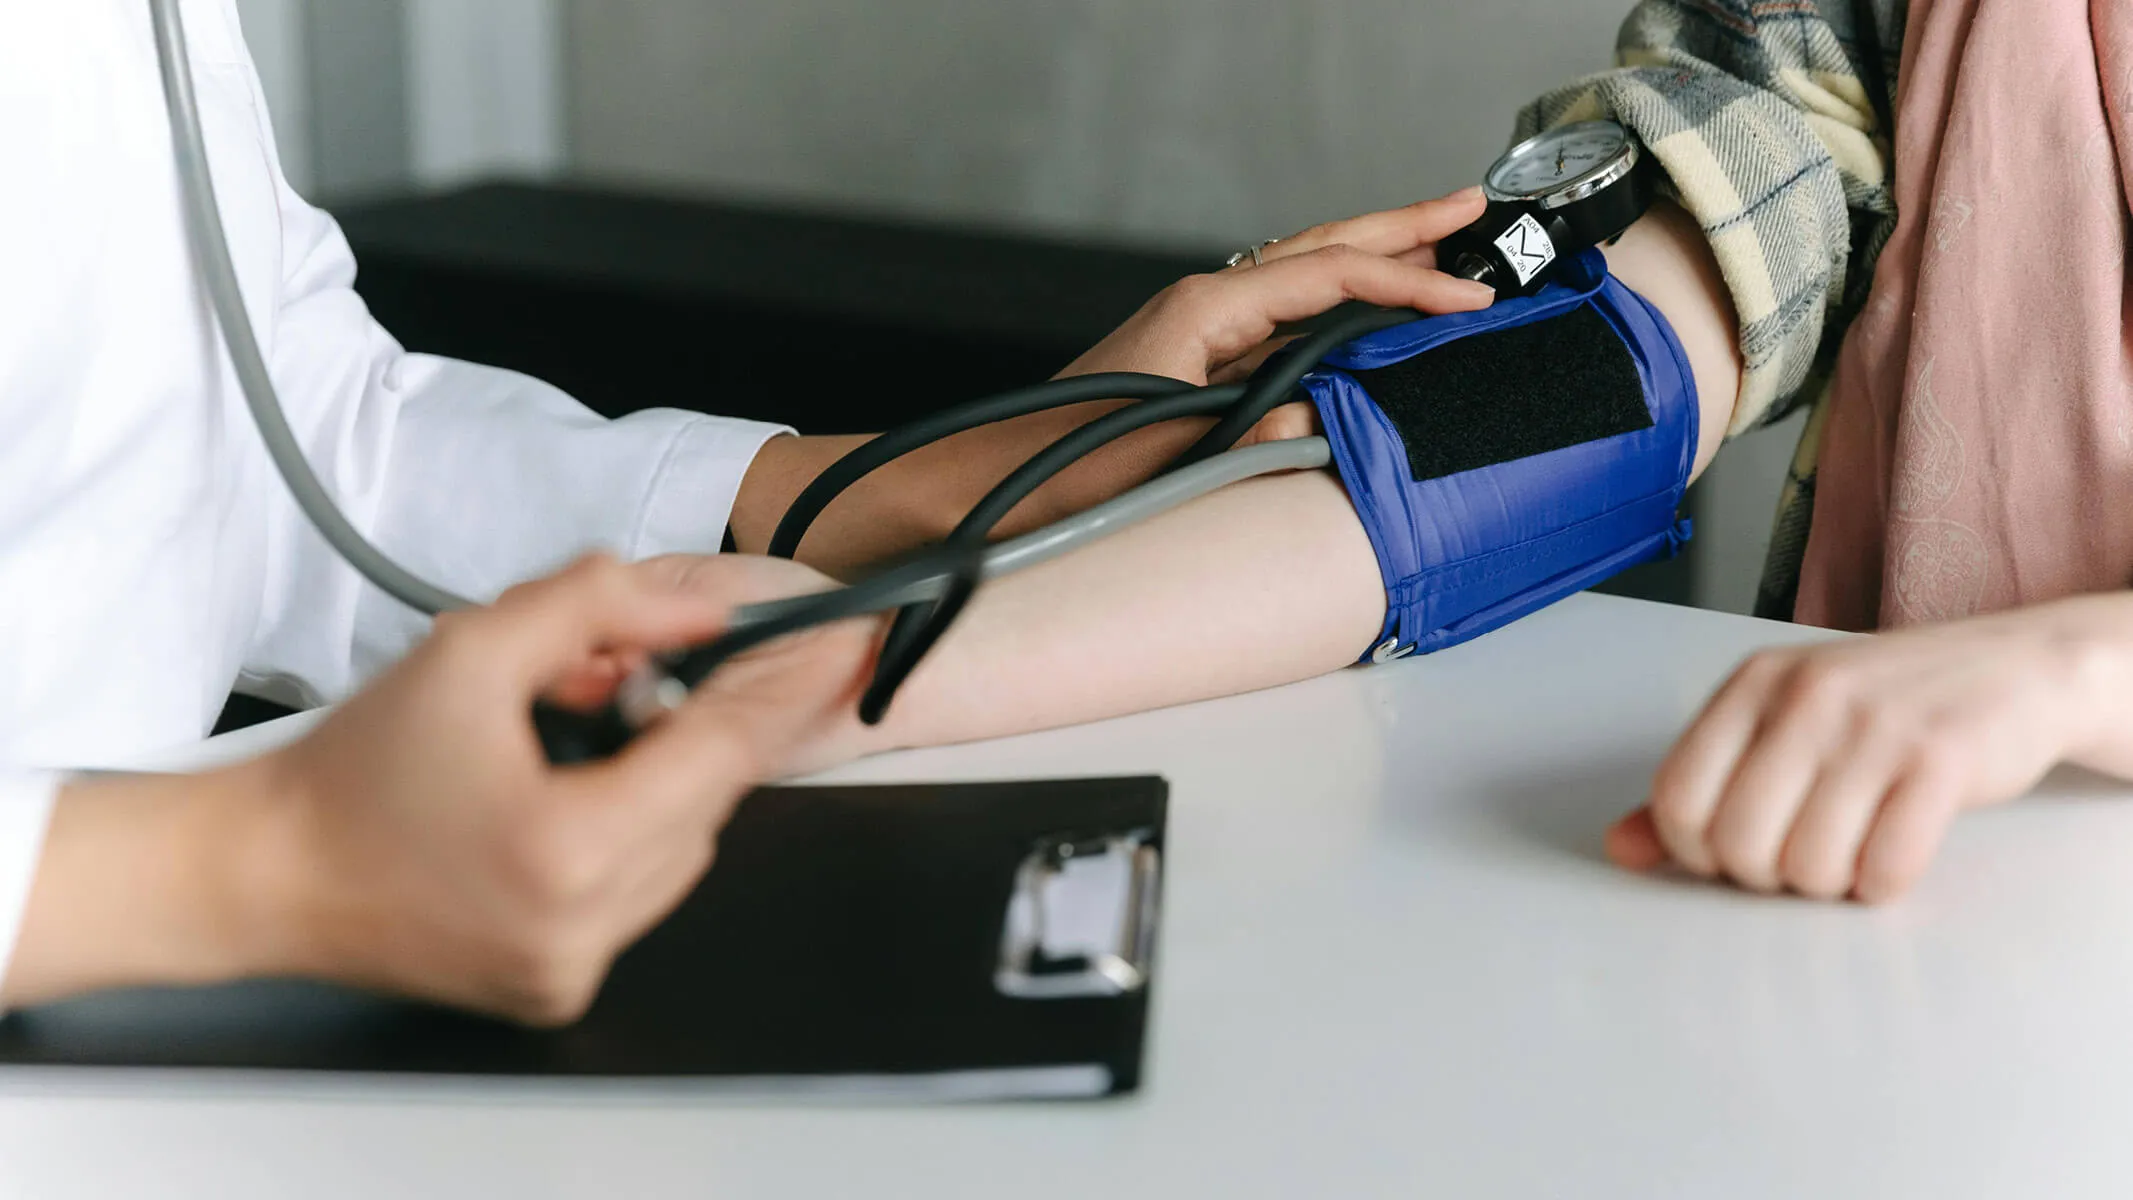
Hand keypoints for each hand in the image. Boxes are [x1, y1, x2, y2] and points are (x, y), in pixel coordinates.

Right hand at [239, 553, 870, 1022]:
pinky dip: (622, 843)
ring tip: (559, 753)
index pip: (722, 755)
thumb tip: (700, 611)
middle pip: (706, 802)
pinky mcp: (558, 989)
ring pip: (682, 851)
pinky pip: (637, 897)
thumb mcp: (472, 649)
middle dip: (676, 733)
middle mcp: (584, 926)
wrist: (267, 873)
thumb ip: (597, 607)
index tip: (840, 643)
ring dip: (652, 790)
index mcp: (570, 847)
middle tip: (608, 690)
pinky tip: (550, 810)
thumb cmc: (353, 771)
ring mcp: (573, 968)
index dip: (783, 688)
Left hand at [1058, 186, 1494, 443]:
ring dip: (1373, 260)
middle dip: (1401, 227)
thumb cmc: (1062, 466)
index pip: (1331, 276)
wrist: (994, 480)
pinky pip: (1286, 320)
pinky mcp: (1198, 361)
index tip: (1471, 297)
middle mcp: (1205, 305)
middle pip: (1323, 248)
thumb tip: (1322, 421)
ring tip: (1437, 246)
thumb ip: (1253, 438)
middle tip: (1470, 206)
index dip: (1409, 283)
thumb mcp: (1169, 454)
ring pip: (1306, 278)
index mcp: (1204, 309)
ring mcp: (1201, 329)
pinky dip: (1338, 307)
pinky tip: (1366, 315)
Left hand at [1608, 595, 2132, 902]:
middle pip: (1738, 844)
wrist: (2017, 668)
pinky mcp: (1942, 761)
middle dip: (1765, 876)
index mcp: (1752, 684)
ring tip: (1851, 847)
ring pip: (1808, 865)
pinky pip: (1884, 868)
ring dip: (1829, 883)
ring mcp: (1874, 726)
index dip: (1697, 851)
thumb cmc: (1884, 708)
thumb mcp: (1781, 723)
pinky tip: (1892, 853)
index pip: (1676, 797)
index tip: (1733, 851)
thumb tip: (1623, 850)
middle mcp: (1806, 698)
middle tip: (1802, 854)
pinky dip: (1883, 883)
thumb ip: (1701, 785)